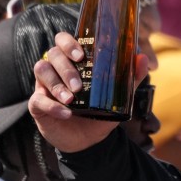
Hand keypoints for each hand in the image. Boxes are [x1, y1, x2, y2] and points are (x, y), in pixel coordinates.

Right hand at [29, 31, 137, 152]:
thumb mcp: (119, 96)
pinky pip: (37, 99)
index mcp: (74, 62)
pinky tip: (66, 113)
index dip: (68, 43)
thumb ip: (130, 78)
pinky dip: (52, 105)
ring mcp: (45, 85)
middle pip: (52, 53)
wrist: (89, 140)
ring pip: (41, 70)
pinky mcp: (37, 104)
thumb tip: (142, 58)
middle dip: (66, 68)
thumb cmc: (101, 112)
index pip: (63, 40)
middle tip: (79, 85)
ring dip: (57, 84)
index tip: (81, 55)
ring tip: (71, 99)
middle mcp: (57, 69)